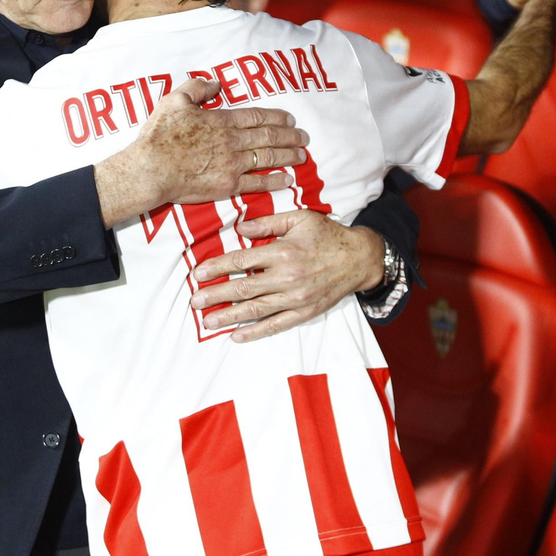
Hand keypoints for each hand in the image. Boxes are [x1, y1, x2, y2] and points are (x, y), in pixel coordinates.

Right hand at [95, 77, 308, 225]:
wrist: (150, 169)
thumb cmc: (159, 135)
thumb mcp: (174, 101)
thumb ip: (196, 88)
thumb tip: (215, 83)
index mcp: (222, 120)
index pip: (257, 116)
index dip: (277, 117)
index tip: (290, 119)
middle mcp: (233, 141)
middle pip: (269, 136)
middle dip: (290, 136)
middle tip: (305, 137)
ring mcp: (232, 165)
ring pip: (269, 158)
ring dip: (289, 156)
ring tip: (302, 155)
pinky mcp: (227, 186)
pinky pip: (258, 183)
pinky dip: (275, 181)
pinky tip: (288, 180)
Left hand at [188, 210, 381, 342]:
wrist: (360, 258)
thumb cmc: (327, 235)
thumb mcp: (299, 218)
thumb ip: (268, 223)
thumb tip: (240, 228)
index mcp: (283, 252)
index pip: (241, 261)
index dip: (217, 267)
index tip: (198, 273)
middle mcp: (287, 277)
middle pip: (243, 288)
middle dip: (216, 295)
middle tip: (195, 301)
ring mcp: (296, 298)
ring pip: (255, 310)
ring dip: (229, 316)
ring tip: (208, 321)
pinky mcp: (304, 312)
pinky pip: (276, 325)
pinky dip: (255, 332)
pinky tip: (236, 336)